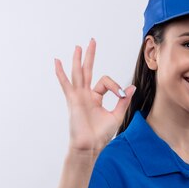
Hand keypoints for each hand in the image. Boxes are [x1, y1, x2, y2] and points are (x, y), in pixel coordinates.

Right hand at [54, 38, 135, 153]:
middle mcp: (85, 95)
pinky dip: (61, 73)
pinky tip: (57, 62)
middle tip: (92, 41)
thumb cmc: (100, 134)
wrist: (90, 146)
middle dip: (90, 56)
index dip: (115, 86)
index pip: (104, 82)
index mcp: (95, 98)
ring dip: (78, 60)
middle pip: (87, 71)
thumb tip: (131, 87)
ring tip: (78, 47)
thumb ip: (123, 100)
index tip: (122, 94)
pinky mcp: (73, 100)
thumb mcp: (116, 115)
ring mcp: (78, 97)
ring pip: (78, 74)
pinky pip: (66, 84)